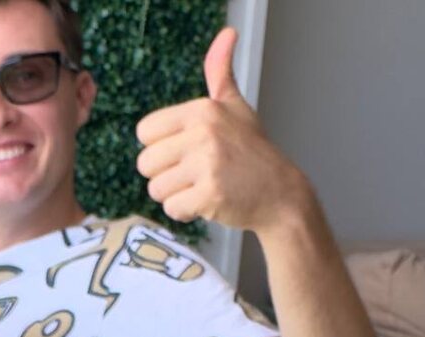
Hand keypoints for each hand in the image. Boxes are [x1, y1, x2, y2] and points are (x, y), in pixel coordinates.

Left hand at [136, 28, 303, 231]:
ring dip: (174, 196)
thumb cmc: (253, 152)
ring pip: (156, 189)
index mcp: (202, 110)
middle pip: (145, 163)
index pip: (144, 132)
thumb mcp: (235, 107)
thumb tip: (226, 34)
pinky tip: (206, 204)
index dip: (159, 148)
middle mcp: (203, 133)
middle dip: (164, 176)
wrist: (279, 193)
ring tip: (200, 188)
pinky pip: (173, 209)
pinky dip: (186, 213)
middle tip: (193, 175)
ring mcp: (207, 165)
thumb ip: (220, 74)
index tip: (183, 153)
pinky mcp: (210, 195)